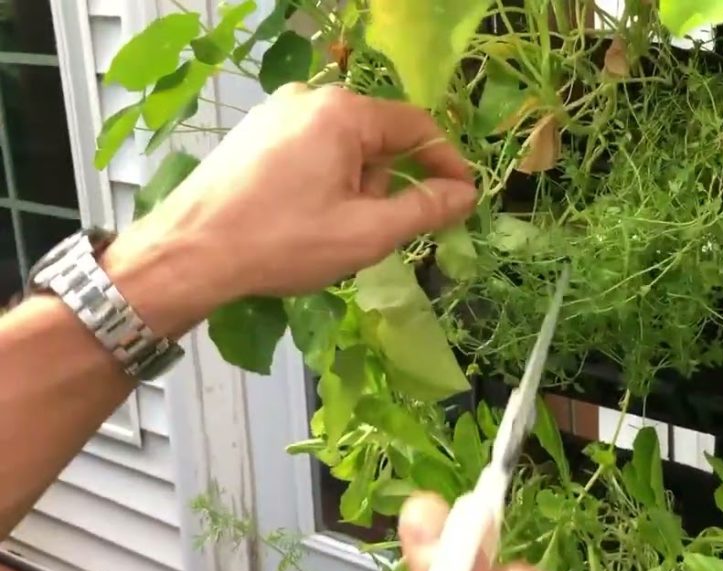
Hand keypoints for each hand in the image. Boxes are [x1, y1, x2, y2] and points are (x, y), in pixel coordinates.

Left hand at [102, 84, 476, 335]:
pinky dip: (325, 182)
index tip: (462, 200)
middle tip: (378, 231)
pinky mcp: (253, 134)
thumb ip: (426, 209)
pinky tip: (305, 219)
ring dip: (356, 187)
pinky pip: (311, 150)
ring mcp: (275, 112)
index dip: (446, 165)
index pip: (417, 127)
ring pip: (344, 147)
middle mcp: (310, 98)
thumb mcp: (368, 232)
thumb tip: (466, 193)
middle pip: (379, 137)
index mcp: (343, 112)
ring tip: (332, 231)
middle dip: (390, 183)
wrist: (189, 253)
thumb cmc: (285, 241)